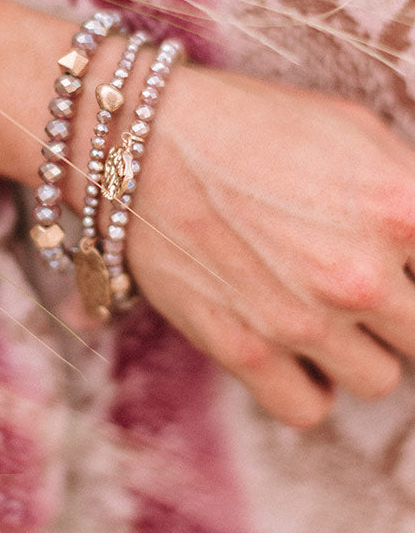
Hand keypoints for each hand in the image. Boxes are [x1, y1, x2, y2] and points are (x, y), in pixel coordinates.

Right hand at [127, 66, 414, 426]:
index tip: (402, 262)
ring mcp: (301, 323)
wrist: (144, 141)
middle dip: (399, 306)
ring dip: (361, 347)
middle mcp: (359, 276)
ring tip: (327, 309)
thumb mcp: (355, 128)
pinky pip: (310, 408)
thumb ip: (411, 188)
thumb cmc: (248, 124)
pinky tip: (298, 350)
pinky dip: (311, 386)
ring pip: (379, 379)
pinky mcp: (244, 352)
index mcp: (400, 209)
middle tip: (364, 276)